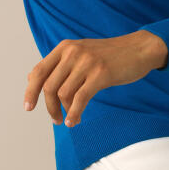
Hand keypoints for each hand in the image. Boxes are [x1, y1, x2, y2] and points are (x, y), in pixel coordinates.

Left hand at [23, 32, 167, 127]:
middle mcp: (72, 53)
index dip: (30, 91)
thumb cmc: (110, 56)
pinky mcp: (101, 74)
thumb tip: (32, 79)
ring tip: (68, 120)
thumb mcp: (81, 53)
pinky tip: (74, 121)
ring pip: (62, 94)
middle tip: (54, 119)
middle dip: (48, 107)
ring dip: (63, 112)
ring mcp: (87, 63)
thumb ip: (59, 64)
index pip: (38, 72)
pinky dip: (74, 113)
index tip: (28, 107)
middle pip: (48, 86)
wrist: (139, 49)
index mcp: (64, 48)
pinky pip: (80, 98)